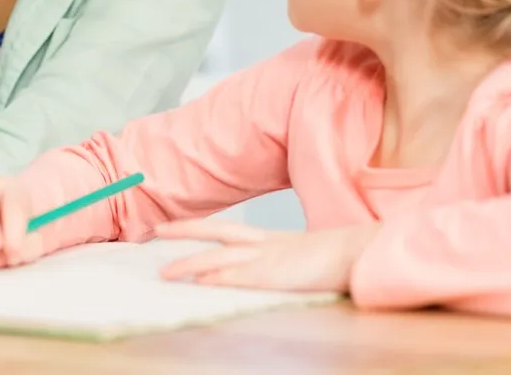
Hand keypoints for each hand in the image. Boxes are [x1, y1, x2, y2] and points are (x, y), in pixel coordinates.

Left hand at [155, 218, 380, 291]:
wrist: (354, 253)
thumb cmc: (333, 258)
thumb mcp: (298, 255)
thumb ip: (277, 260)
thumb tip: (262, 270)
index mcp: (268, 238)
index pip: (225, 228)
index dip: (197, 227)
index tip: (172, 228)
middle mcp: (262, 244)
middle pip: (215, 231)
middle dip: (184, 231)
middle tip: (157, 231)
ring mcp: (266, 259)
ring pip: (219, 257)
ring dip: (190, 264)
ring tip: (165, 272)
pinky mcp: (272, 276)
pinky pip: (238, 277)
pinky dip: (217, 279)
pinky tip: (199, 283)